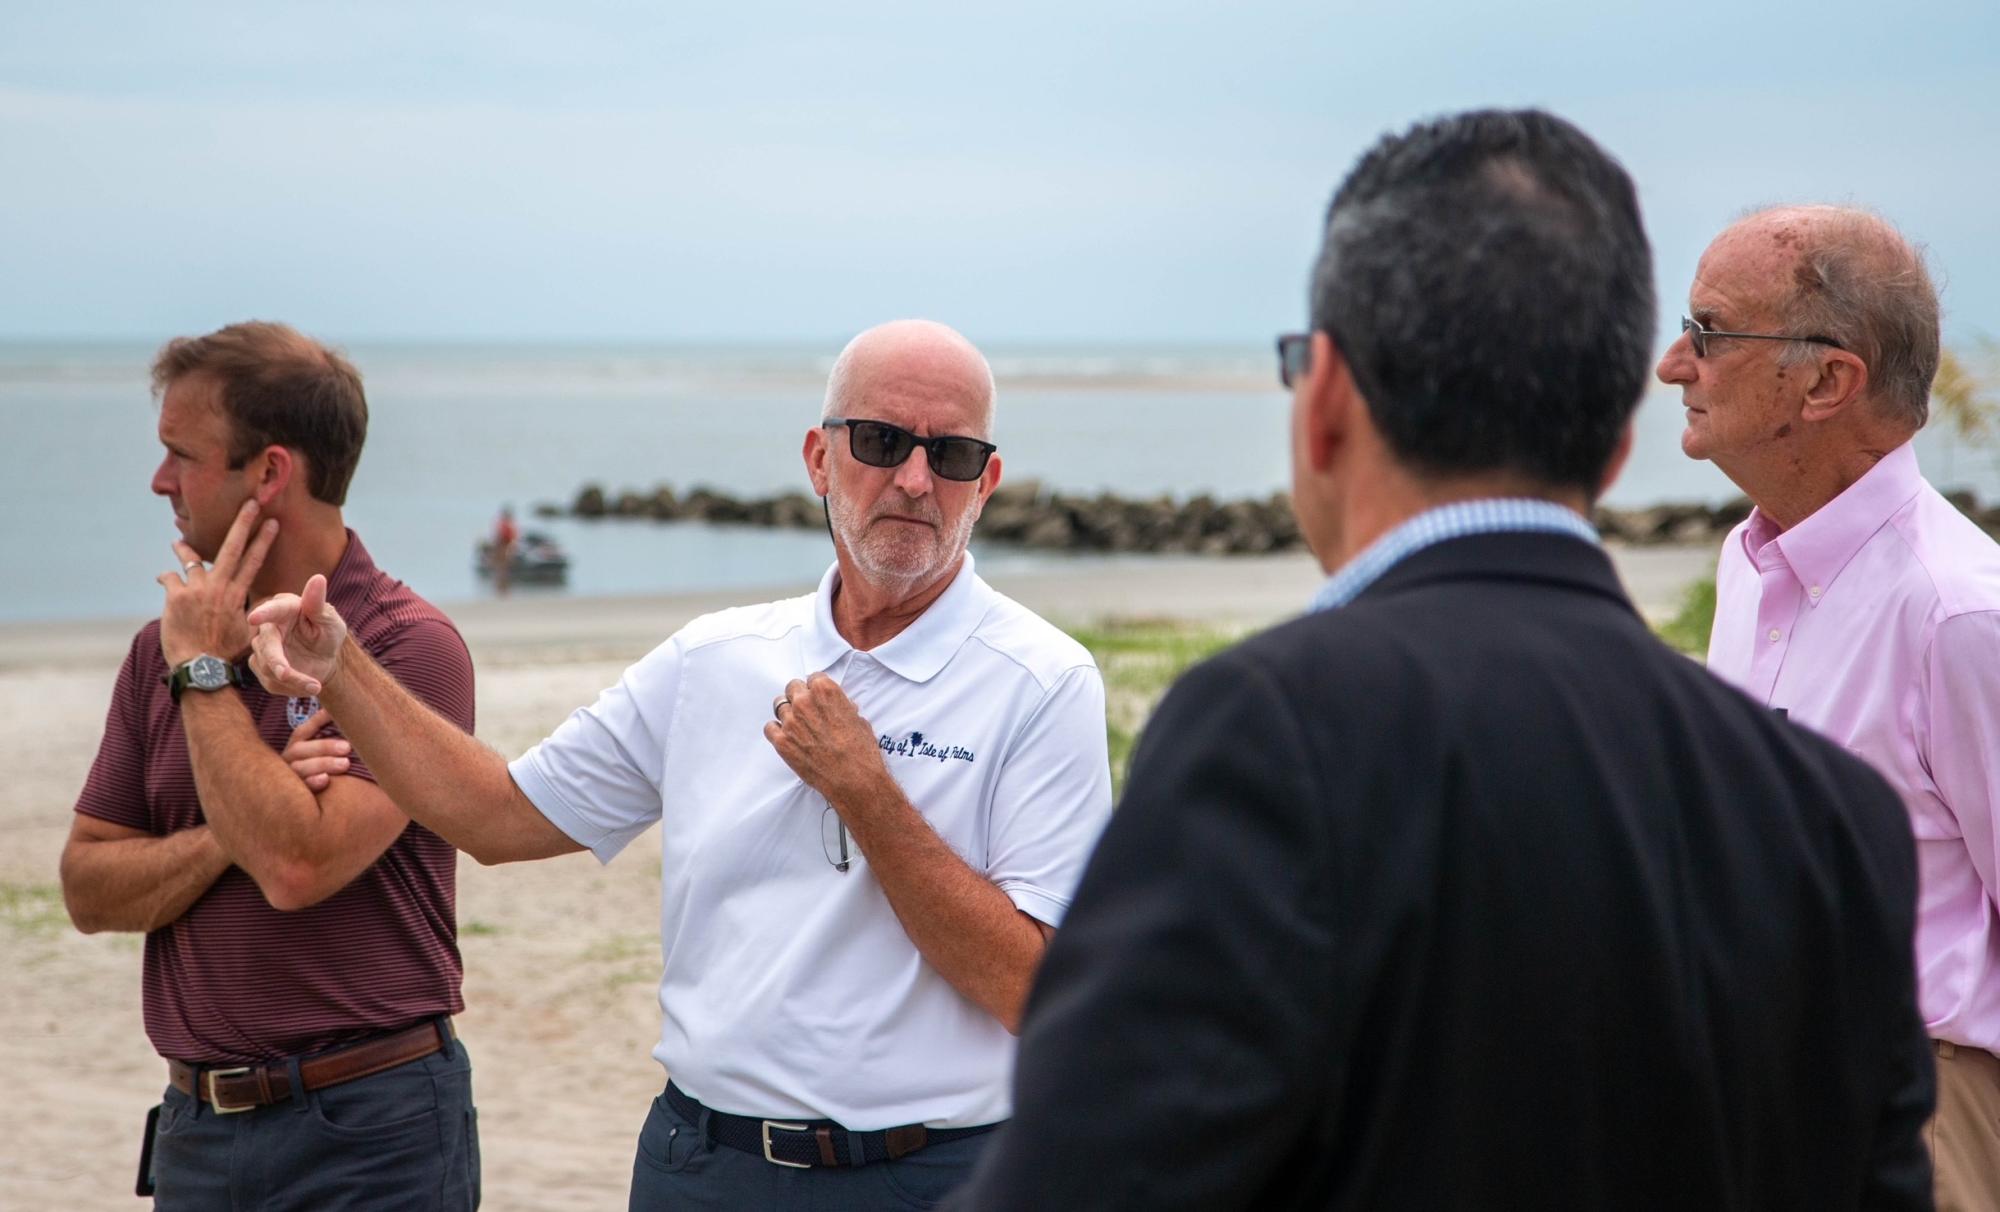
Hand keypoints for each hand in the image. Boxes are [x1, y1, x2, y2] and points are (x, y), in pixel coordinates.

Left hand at [157, 500, 278, 666]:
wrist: (200, 666)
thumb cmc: (225, 653)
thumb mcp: (248, 632)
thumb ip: (252, 613)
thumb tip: (263, 605)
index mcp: (238, 595)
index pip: (254, 561)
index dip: (264, 540)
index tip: (272, 522)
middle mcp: (219, 587)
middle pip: (232, 548)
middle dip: (242, 523)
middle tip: (248, 504)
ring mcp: (196, 589)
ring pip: (191, 559)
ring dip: (184, 548)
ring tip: (178, 541)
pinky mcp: (175, 596)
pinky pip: (170, 577)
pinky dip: (167, 577)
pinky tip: (164, 577)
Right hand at [247, 573, 348, 696]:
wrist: (324, 660)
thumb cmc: (327, 633)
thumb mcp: (329, 620)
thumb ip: (318, 603)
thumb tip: (318, 578)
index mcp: (284, 608)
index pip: (273, 610)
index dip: (264, 614)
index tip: (253, 618)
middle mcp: (268, 627)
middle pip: (266, 646)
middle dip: (276, 662)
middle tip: (286, 674)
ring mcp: (262, 648)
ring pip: (268, 668)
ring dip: (293, 679)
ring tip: (316, 684)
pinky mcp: (261, 668)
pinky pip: (271, 682)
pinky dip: (291, 688)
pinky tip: (307, 684)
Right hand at [281, 707, 350, 791]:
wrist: (303, 807)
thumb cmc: (322, 771)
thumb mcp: (323, 754)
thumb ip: (329, 737)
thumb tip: (341, 715)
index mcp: (295, 748)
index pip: (303, 731)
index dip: (317, 721)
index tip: (333, 713)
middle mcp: (288, 761)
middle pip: (301, 749)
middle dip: (325, 746)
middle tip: (348, 747)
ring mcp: (288, 778)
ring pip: (300, 768)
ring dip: (323, 764)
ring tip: (345, 763)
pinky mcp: (292, 795)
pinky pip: (301, 789)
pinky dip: (313, 783)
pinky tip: (326, 780)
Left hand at [764, 672, 892, 812]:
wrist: (854, 780)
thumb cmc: (860, 752)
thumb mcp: (858, 720)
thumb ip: (842, 708)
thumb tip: (839, 708)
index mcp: (825, 692)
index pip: (813, 678)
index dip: (817, 688)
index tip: (818, 696)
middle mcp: (805, 703)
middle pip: (792, 688)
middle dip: (800, 697)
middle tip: (808, 710)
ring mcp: (790, 722)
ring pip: (779, 706)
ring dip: (789, 713)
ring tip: (799, 725)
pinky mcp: (782, 742)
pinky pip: (770, 728)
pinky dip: (777, 730)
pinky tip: (787, 736)